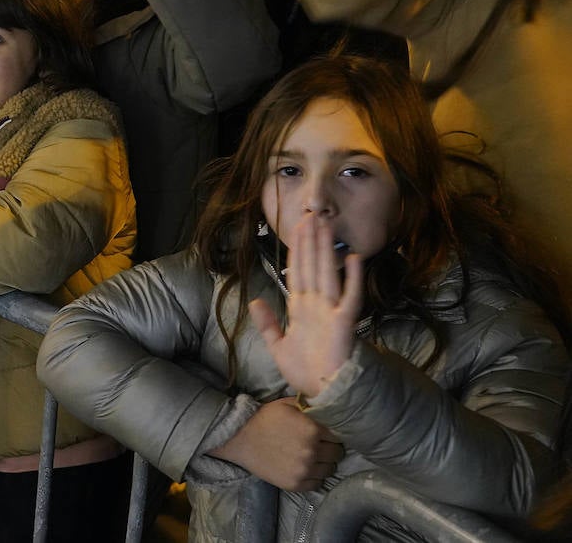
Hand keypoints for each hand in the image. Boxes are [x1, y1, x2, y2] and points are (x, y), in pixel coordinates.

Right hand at [208, 397, 344, 491]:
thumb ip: (310, 407)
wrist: (240, 438)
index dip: (332, 434)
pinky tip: (305, 468)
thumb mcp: (287, 404)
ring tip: (312, 458)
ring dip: (324, 463)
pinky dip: (314, 477)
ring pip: (330, 470)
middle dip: (331, 449)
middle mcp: (312, 451)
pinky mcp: (296, 484)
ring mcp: (304, 470)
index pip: (338, 435)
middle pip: (337, 454)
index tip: (325, 434)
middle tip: (321, 446)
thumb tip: (329, 407)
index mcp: (312, 429)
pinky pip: (318, 484)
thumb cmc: (264, 418)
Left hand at [249, 213, 362, 398]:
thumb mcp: (278, 346)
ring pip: (327, 274)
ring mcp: (330, 312)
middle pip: (312, 266)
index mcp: (300, 308)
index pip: (297, 272)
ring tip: (325, 225)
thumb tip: (254, 301)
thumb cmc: (305, 372)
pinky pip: (349, 298)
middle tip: (312, 213)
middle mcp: (316, 305)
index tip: (296, 227)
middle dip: (310, 241)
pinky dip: (352, 279)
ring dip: (326, 250)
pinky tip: (353, 258)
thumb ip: (267, 324)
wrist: (322, 393)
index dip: (296, 249)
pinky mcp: (343, 324)